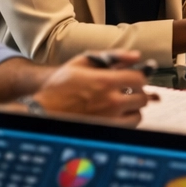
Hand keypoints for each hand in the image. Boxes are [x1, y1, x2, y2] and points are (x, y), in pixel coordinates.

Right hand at [33, 52, 150, 124]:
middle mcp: (111, 102)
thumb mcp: (81, 63)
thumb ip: (111, 56)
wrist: (43, 111)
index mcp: (105, 82)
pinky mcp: (106, 131)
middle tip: (127, 91)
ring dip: (133, 108)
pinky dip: (127, 121)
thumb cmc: (59, 86)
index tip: (131, 79)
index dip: (138, 77)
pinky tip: (117, 116)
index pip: (140, 79)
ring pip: (138, 114)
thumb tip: (137, 56)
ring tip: (122, 105)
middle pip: (142, 98)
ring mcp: (110, 119)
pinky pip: (129, 128)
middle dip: (137, 93)